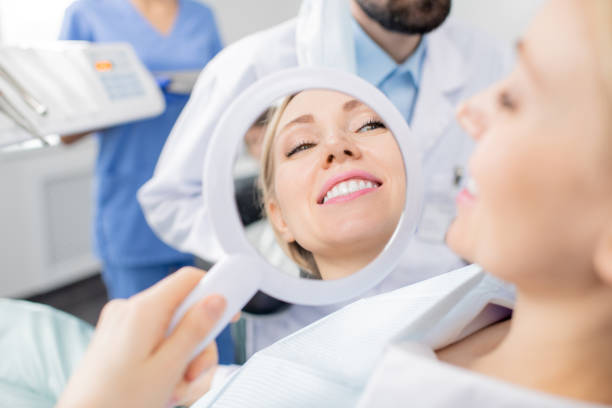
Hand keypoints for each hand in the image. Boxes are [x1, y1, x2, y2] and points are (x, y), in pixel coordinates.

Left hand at [56, 267, 226, 407]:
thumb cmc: (117, 402)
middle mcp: (130, 310)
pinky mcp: (117, 340)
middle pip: (184, 312)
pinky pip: (155, 342)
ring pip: (172, 332)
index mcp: (142, 310)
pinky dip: (165, 364)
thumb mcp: (167, 368)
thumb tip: (217, 299)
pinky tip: (161, 389)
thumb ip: (194, 330)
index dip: (215, 291)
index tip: (228, 315)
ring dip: (182, 362)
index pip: (189, 279)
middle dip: (197, 346)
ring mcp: (121, 325)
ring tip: (173, 391)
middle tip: (193, 375)